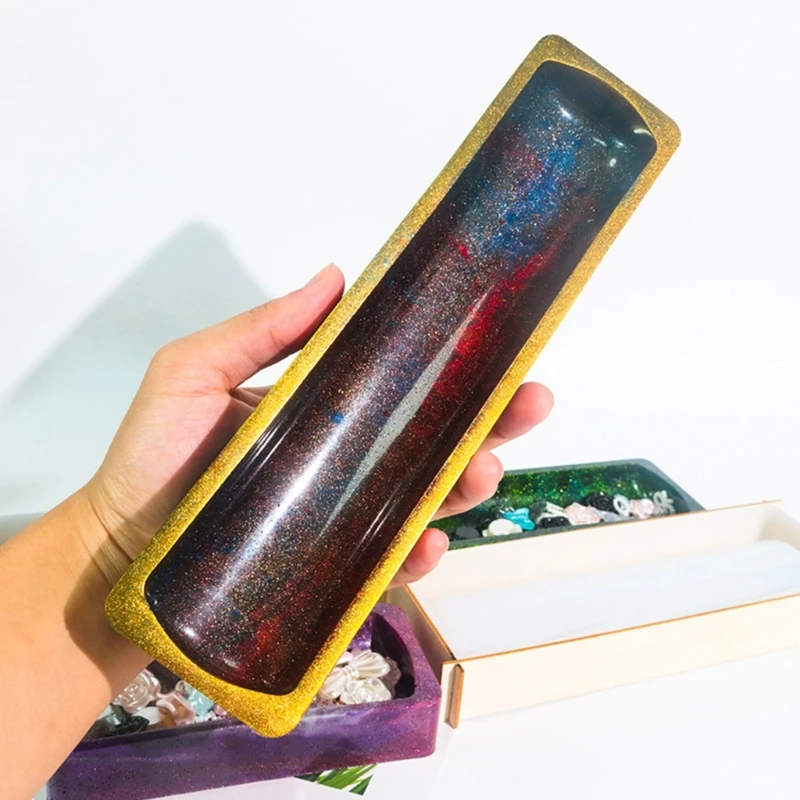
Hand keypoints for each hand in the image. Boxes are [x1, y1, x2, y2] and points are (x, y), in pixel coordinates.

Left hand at [85, 263, 552, 588]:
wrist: (123, 547)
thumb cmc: (154, 455)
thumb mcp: (196, 372)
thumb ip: (262, 329)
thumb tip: (334, 277)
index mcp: (326, 407)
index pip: (404, 382)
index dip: (456, 365)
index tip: (500, 345)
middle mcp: (346, 458)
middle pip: (434, 437)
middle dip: (492, 421)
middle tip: (529, 403)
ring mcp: (345, 512)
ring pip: (427, 496)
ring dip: (468, 483)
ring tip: (483, 471)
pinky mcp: (334, 566)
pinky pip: (389, 560)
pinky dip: (417, 552)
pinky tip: (427, 541)